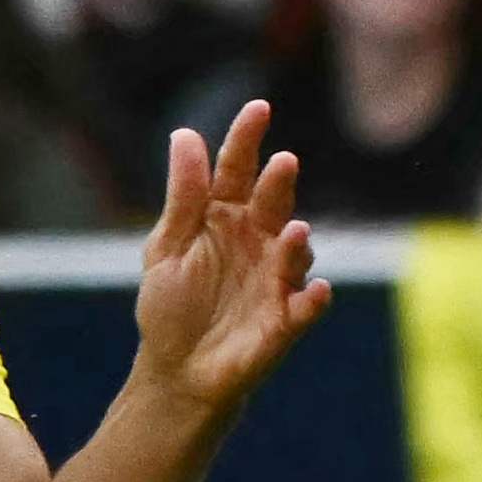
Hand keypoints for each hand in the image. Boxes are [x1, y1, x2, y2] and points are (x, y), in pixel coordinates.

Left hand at [132, 101, 328, 416]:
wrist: (177, 371)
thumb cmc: (172, 307)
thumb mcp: (167, 247)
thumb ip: (182, 196)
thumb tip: (186, 134)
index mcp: (223, 217)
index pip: (238, 169)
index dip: (247, 139)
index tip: (259, 109)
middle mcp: (256, 241)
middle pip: (271, 203)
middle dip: (279, 184)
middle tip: (283, 162)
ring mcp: (274, 278)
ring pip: (295, 250)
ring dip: (298, 241)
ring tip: (295, 231)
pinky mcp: (285, 320)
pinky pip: (306, 306)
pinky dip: (313, 298)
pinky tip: (315, 290)